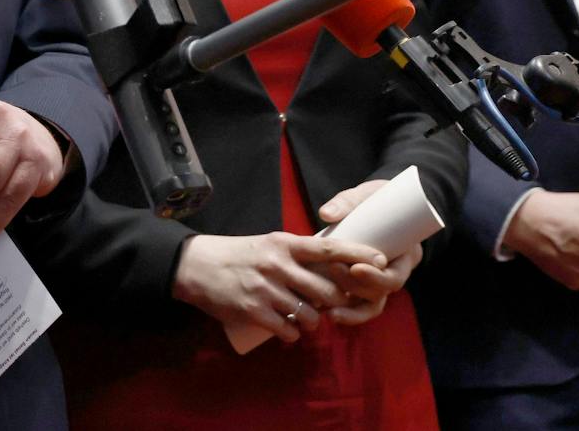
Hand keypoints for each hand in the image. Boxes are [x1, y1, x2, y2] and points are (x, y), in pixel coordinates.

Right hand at [172, 232, 388, 344]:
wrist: (197, 266)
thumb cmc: (238, 254)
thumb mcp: (269, 245)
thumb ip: (297, 255)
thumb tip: (330, 269)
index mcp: (284, 244)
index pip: (329, 248)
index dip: (358, 254)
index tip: (381, 259)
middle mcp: (278, 264)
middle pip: (326, 290)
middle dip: (336, 303)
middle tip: (333, 305)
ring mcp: (266, 288)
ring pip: (310, 314)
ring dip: (314, 322)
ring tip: (306, 319)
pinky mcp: (253, 310)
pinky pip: (288, 330)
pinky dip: (292, 334)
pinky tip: (288, 330)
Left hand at [314, 179, 419, 324]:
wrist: (382, 204)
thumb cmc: (378, 199)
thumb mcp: (368, 195)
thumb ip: (347, 201)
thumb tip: (326, 214)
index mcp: (404, 256)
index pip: (394, 277)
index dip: (376, 278)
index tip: (356, 267)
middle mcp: (394, 272)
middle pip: (379, 292)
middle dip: (356, 286)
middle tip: (333, 270)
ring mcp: (378, 281)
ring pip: (370, 304)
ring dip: (351, 310)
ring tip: (329, 310)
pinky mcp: (363, 284)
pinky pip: (359, 305)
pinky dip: (347, 312)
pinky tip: (327, 314)